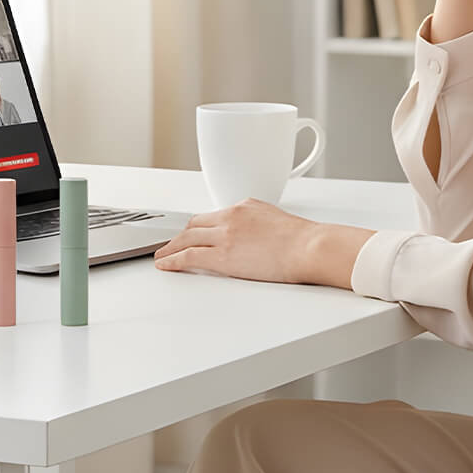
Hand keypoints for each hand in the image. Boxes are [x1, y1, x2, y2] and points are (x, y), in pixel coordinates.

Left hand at [153, 199, 324, 284]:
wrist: (309, 247)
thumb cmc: (303, 240)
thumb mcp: (275, 220)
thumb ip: (257, 225)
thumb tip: (253, 237)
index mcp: (244, 206)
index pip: (212, 216)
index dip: (198, 228)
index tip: (192, 234)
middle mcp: (230, 216)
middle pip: (194, 225)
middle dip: (180, 236)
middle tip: (171, 245)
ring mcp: (224, 235)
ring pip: (186, 239)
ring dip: (171, 248)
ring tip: (162, 257)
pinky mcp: (221, 256)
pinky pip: (188, 256)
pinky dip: (172, 260)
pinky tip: (166, 265)